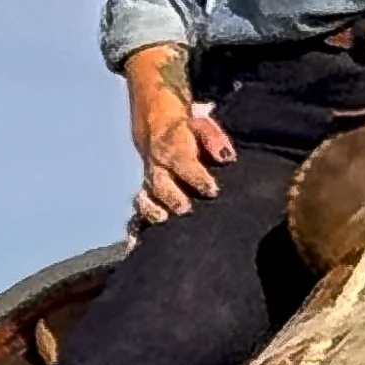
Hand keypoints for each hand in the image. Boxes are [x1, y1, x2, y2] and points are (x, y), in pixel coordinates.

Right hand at [123, 45, 235, 225]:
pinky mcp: (146, 194)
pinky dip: (138, 225)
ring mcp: (149, 182)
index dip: (197, 176)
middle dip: (172, 197)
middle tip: (185, 209)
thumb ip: (213, 139)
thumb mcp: (201, 124)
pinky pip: (138, 210)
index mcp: (172, 147)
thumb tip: (226, 157)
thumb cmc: (186, 129)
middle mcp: (157, 166)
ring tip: (163, 222)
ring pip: (147, 197)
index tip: (212, 190)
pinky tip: (140, 240)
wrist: (154, 124)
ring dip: (153, 211)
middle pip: (161, 182)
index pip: (183, 161)